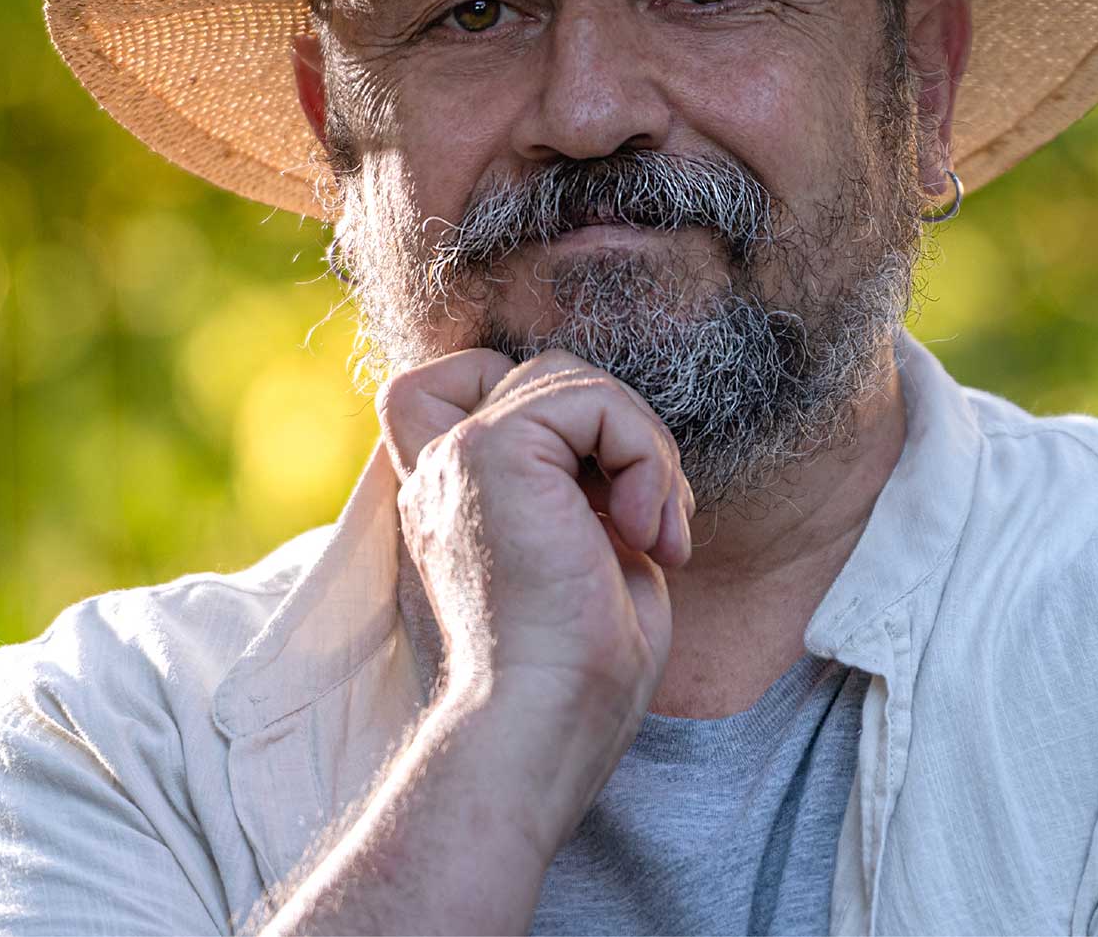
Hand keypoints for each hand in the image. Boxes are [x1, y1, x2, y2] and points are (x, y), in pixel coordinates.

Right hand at [379, 348, 695, 710]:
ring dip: (645, 451)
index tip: (604, 499)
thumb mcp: (590, 552)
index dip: (553, 405)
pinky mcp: (491, 452)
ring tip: (654, 535)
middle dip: (626, 436)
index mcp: (457, 496)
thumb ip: (587, 486)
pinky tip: (642, 535)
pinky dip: (645, 456)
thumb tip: (633, 440)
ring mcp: (459, 456)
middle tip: (654, 527)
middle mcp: (443, 470)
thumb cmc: (584, 669)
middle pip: (550, 375)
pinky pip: (595, 399)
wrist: (549, 722)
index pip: (470, 378)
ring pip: (576, 379)